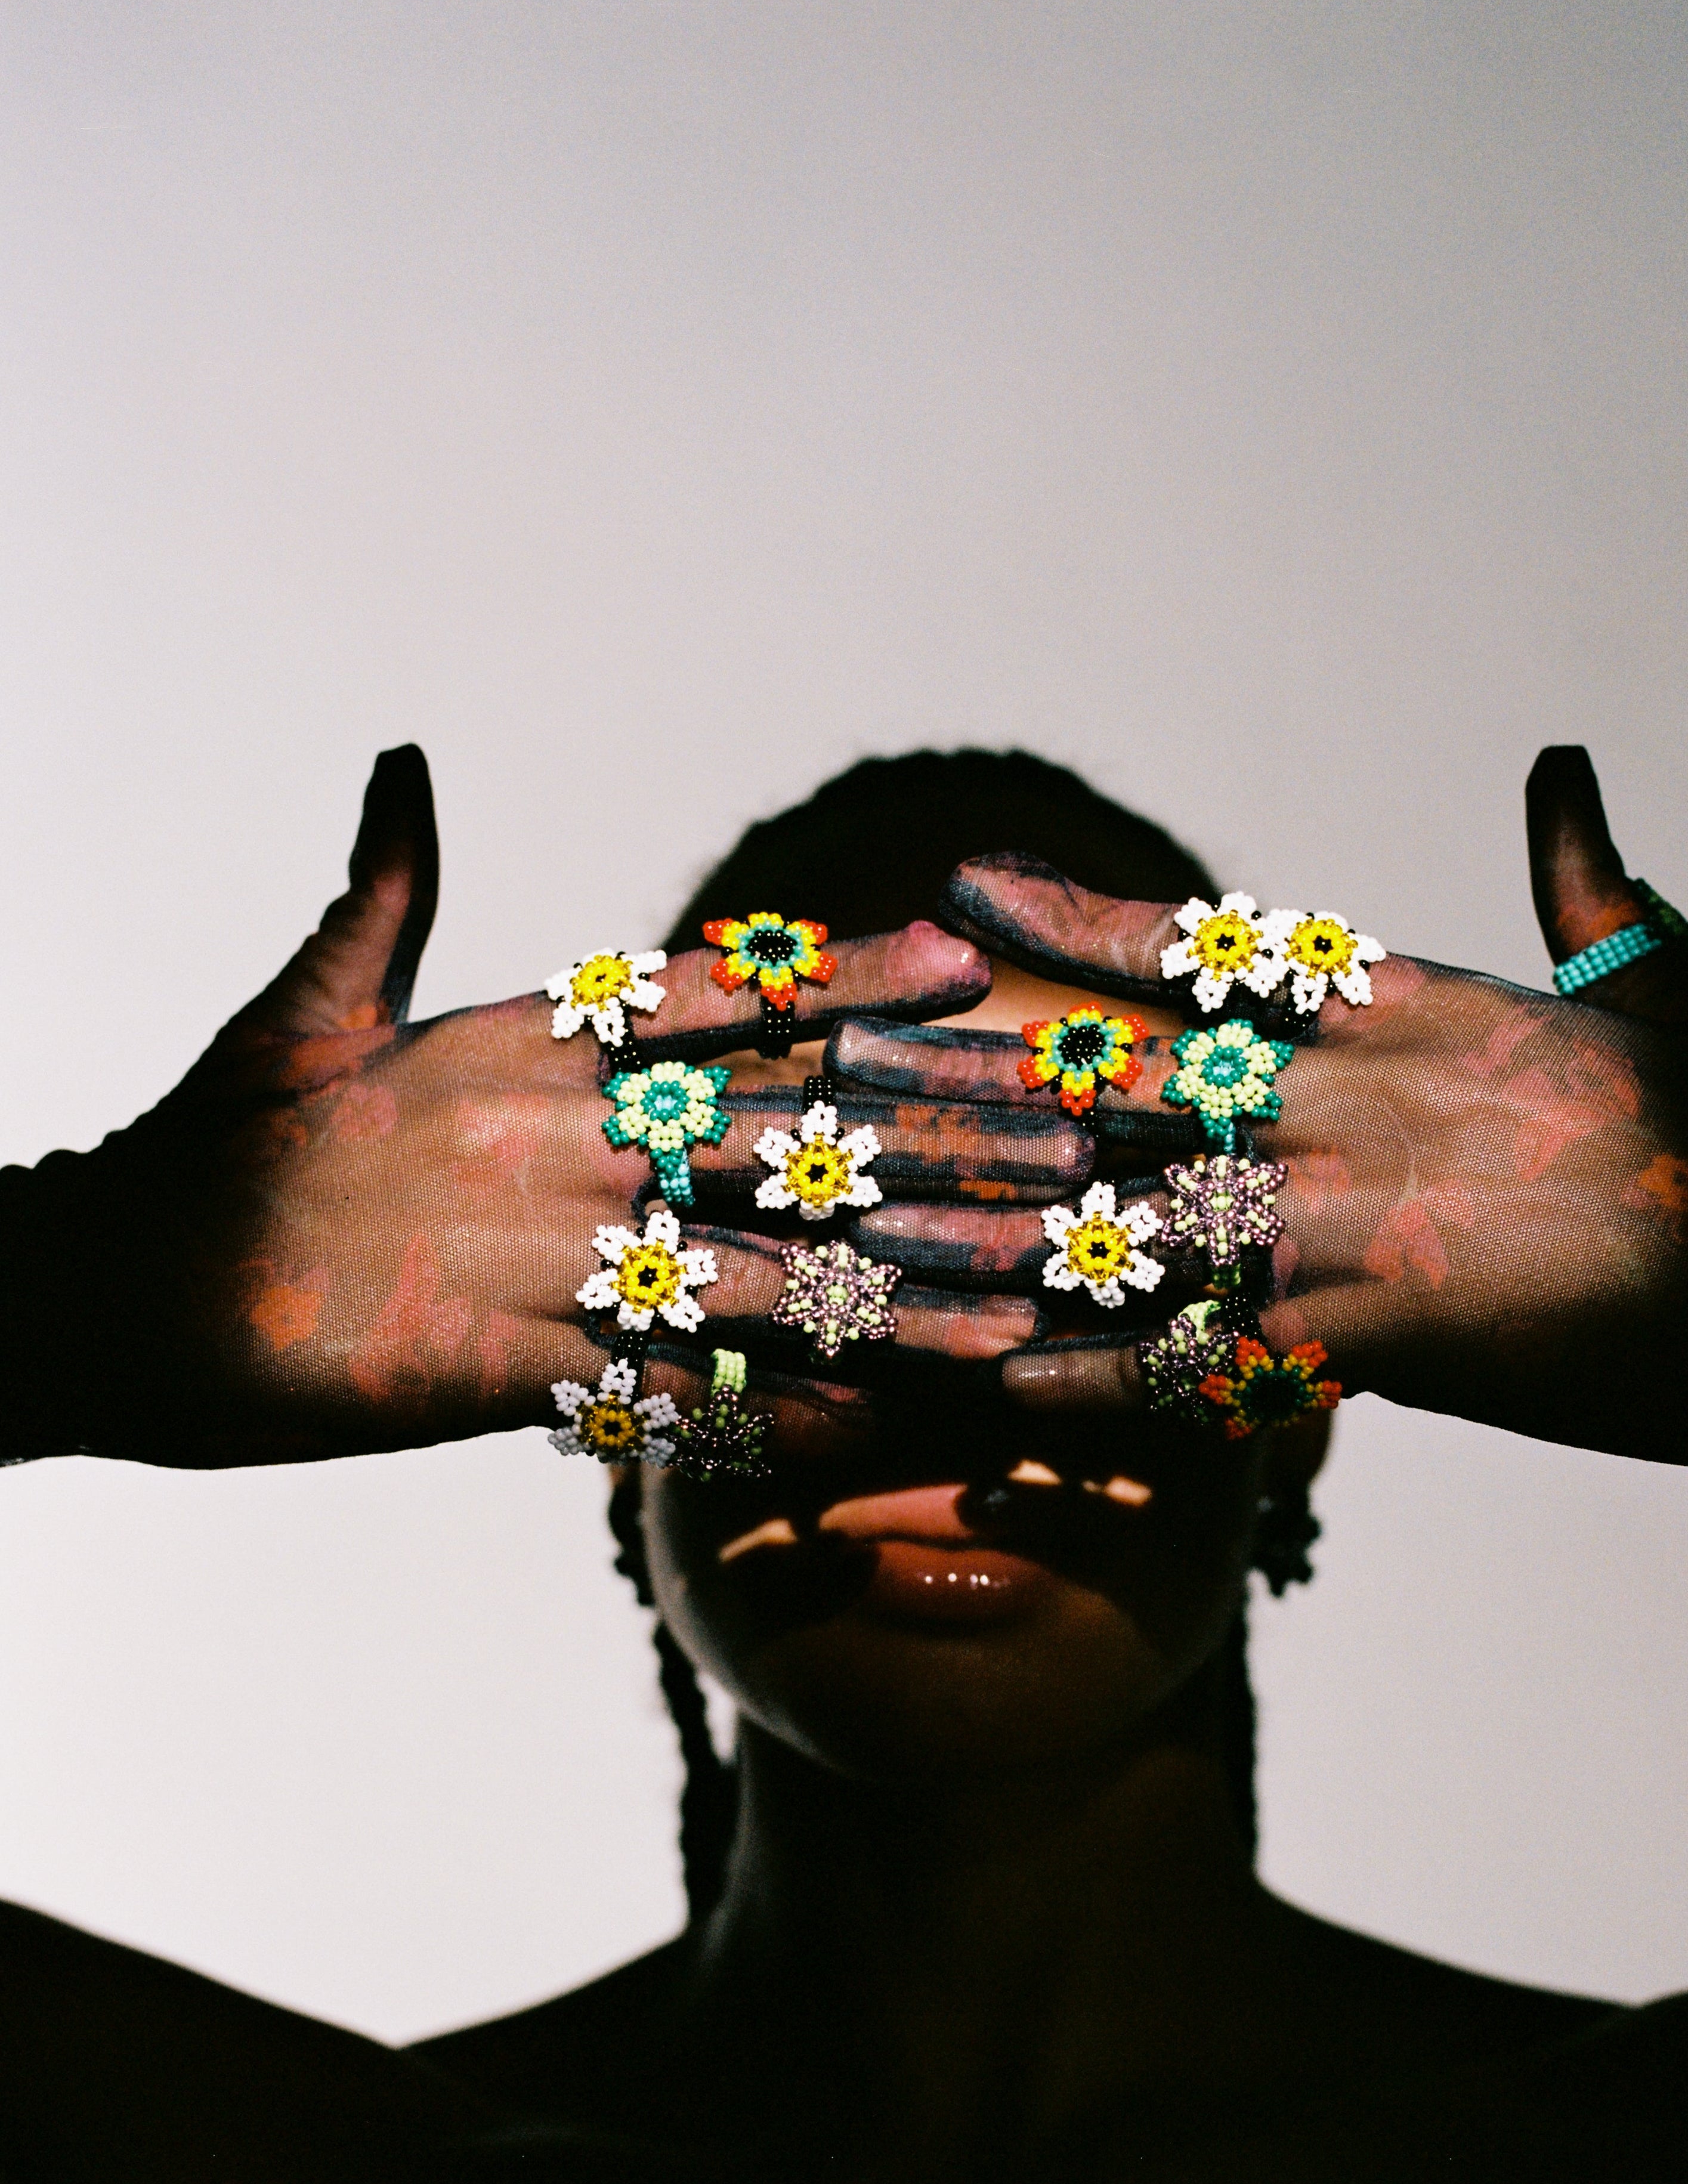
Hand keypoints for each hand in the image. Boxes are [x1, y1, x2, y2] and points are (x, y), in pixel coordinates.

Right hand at [0, 749, 1082, 1467]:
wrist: (116, 1289)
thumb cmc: (214, 1145)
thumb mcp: (308, 1003)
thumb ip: (383, 886)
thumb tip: (399, 760)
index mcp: (515, 1045)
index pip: (708, 999)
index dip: (843, 982)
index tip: (964, 968)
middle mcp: (548, 1140)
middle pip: (777, 1131)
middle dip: (931, 1137)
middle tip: (1075, 1138)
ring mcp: (532, 1257)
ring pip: (757, 1265)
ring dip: (905, 1284)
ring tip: (1035, 1300)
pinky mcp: (504, 1372)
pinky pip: (670, 1391)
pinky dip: (781, 1405)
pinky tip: (893, 1423)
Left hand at [827, 750, 1687, 1495]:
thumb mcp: (1663, 991)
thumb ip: (1588, 882)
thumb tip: (1568, 767)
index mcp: (1425, 1016)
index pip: (1221, 954)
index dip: (1083, 926)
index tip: (965, 894)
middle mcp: (1374, 1103)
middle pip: (1141, 1070)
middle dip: (990, 1066)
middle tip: (844, 1051)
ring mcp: (1379, 1219)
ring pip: (1145, 1207)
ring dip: (1003, 1217)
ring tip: (861, 1219)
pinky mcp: (1402, 1341)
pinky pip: (1217, 1360)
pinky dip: (1106, 1375)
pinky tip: (997, 1384)